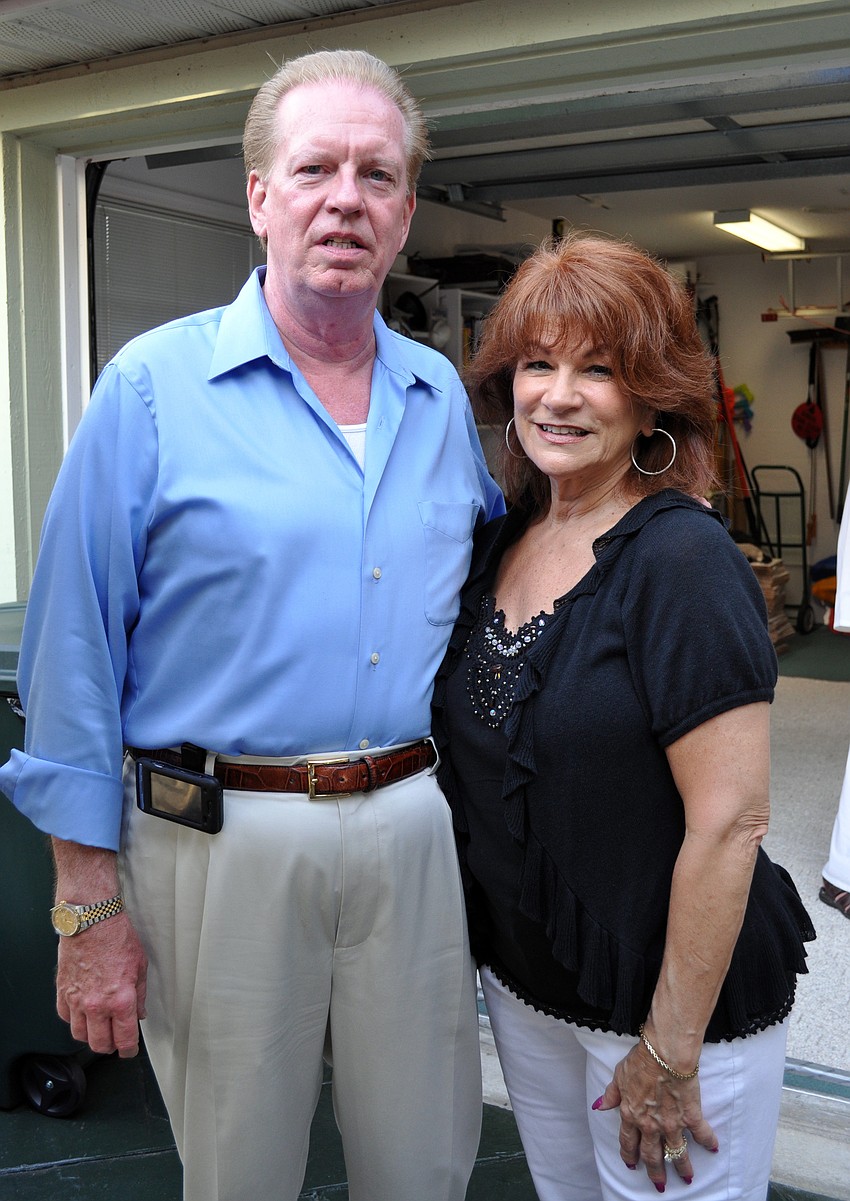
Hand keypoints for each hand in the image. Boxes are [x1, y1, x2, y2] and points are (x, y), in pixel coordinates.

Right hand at [56, 913, 147, 1057]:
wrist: (92, 921)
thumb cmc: (117, 938)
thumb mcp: (140, 966)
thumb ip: (140, 995)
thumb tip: (139, 1013)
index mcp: (121, 999)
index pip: (124, 1039)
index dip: (128, 1050)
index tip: (129, 1050)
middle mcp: (97, 1005)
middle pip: (100, 1044)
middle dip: (110, 1047)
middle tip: (115, 1041)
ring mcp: (77, 1001)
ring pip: (80, 1035)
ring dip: (90, 1036)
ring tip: (99, 1029)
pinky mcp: (62, 992)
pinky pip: (65, 1018)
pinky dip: (74, 1020)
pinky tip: (82, 1014)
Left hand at [593, 1039, 717, 1190]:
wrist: (664, 1055)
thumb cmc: (641, 1061)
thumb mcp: (619, 1076)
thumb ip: (610, 1094)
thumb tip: (599, 1106)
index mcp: (631, 1115)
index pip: (628, 1142)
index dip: (629, 1156)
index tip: (632, 1166)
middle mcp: (650, 1125)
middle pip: (652, 1155)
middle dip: (655, 1172)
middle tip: (659, 1184)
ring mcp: (672, 1123)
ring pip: (676, 1152)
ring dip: (682, 1167)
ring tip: (687, 1178)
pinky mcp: (690, 1116)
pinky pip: (701, 1134)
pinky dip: (708, 1142)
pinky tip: (713, 1148)